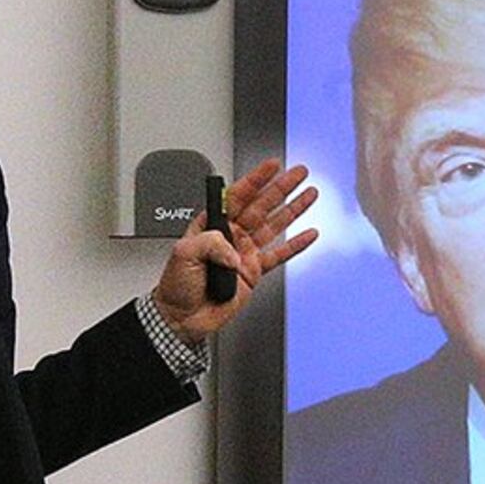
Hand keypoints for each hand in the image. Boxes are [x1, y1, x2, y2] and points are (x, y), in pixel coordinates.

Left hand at [154, 159, 321, 340]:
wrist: (182, 317)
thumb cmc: (176, 285)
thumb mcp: (184, 253)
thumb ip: (211, 243)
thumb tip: (236, 252)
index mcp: (212, 225)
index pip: (237, 195)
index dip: (256, 179)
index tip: (271, 166)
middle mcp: (231, 236)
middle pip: (262, 205)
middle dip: (281, 187)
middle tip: (298, 173)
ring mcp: (244, 253)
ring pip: (275, 225)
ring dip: (293, 209)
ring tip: (309, 194)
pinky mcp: (254, 272)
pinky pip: (279, 255)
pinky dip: (296, 245)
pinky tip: (308, 234)